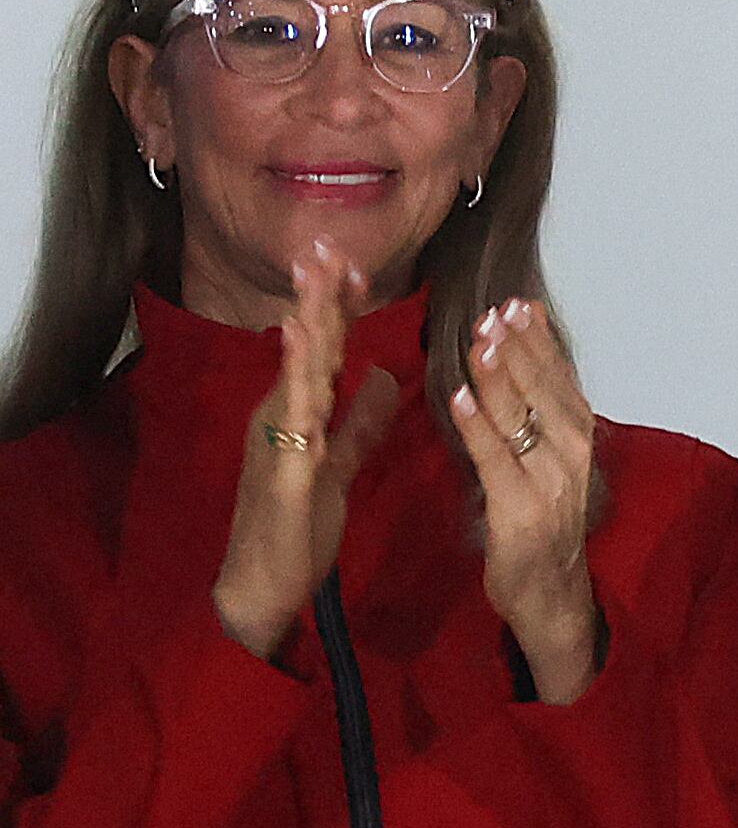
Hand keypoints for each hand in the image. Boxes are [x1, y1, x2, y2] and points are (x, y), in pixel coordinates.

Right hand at [211, 240, 402, 660]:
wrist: (266, 584)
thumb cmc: (300, 528)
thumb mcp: (341, 463)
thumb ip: (360, 422)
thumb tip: (383, 377)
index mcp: (302, 413)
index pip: (326, 349)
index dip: (339, 308)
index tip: (354, 264)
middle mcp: (284, 414)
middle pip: (308, 346)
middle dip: (319, 295)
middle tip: (327, 243)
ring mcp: (280, 436)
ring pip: (299, 368)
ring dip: (309, 318)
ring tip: (315, 272)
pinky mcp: (285, 463)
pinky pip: (294, 412)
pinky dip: (299, 372)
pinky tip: (300, 338)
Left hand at [449, 298, 600, 704]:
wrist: (552, 598)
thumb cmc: (542, 531)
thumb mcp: (550, 470)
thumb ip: (536, 425)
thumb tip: (516, 371)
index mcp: (580, 444)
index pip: (564, 381)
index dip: (543, 343)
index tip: (522, 305)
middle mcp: (573, 459)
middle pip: (546, 392)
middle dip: (521, 349)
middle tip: (497, 311)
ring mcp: (551, 486)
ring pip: (524, 420)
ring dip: (502, 377)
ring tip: (481, 340)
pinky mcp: (521, 513)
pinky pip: (497, 462)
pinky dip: (478, 428)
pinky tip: (460, 398)